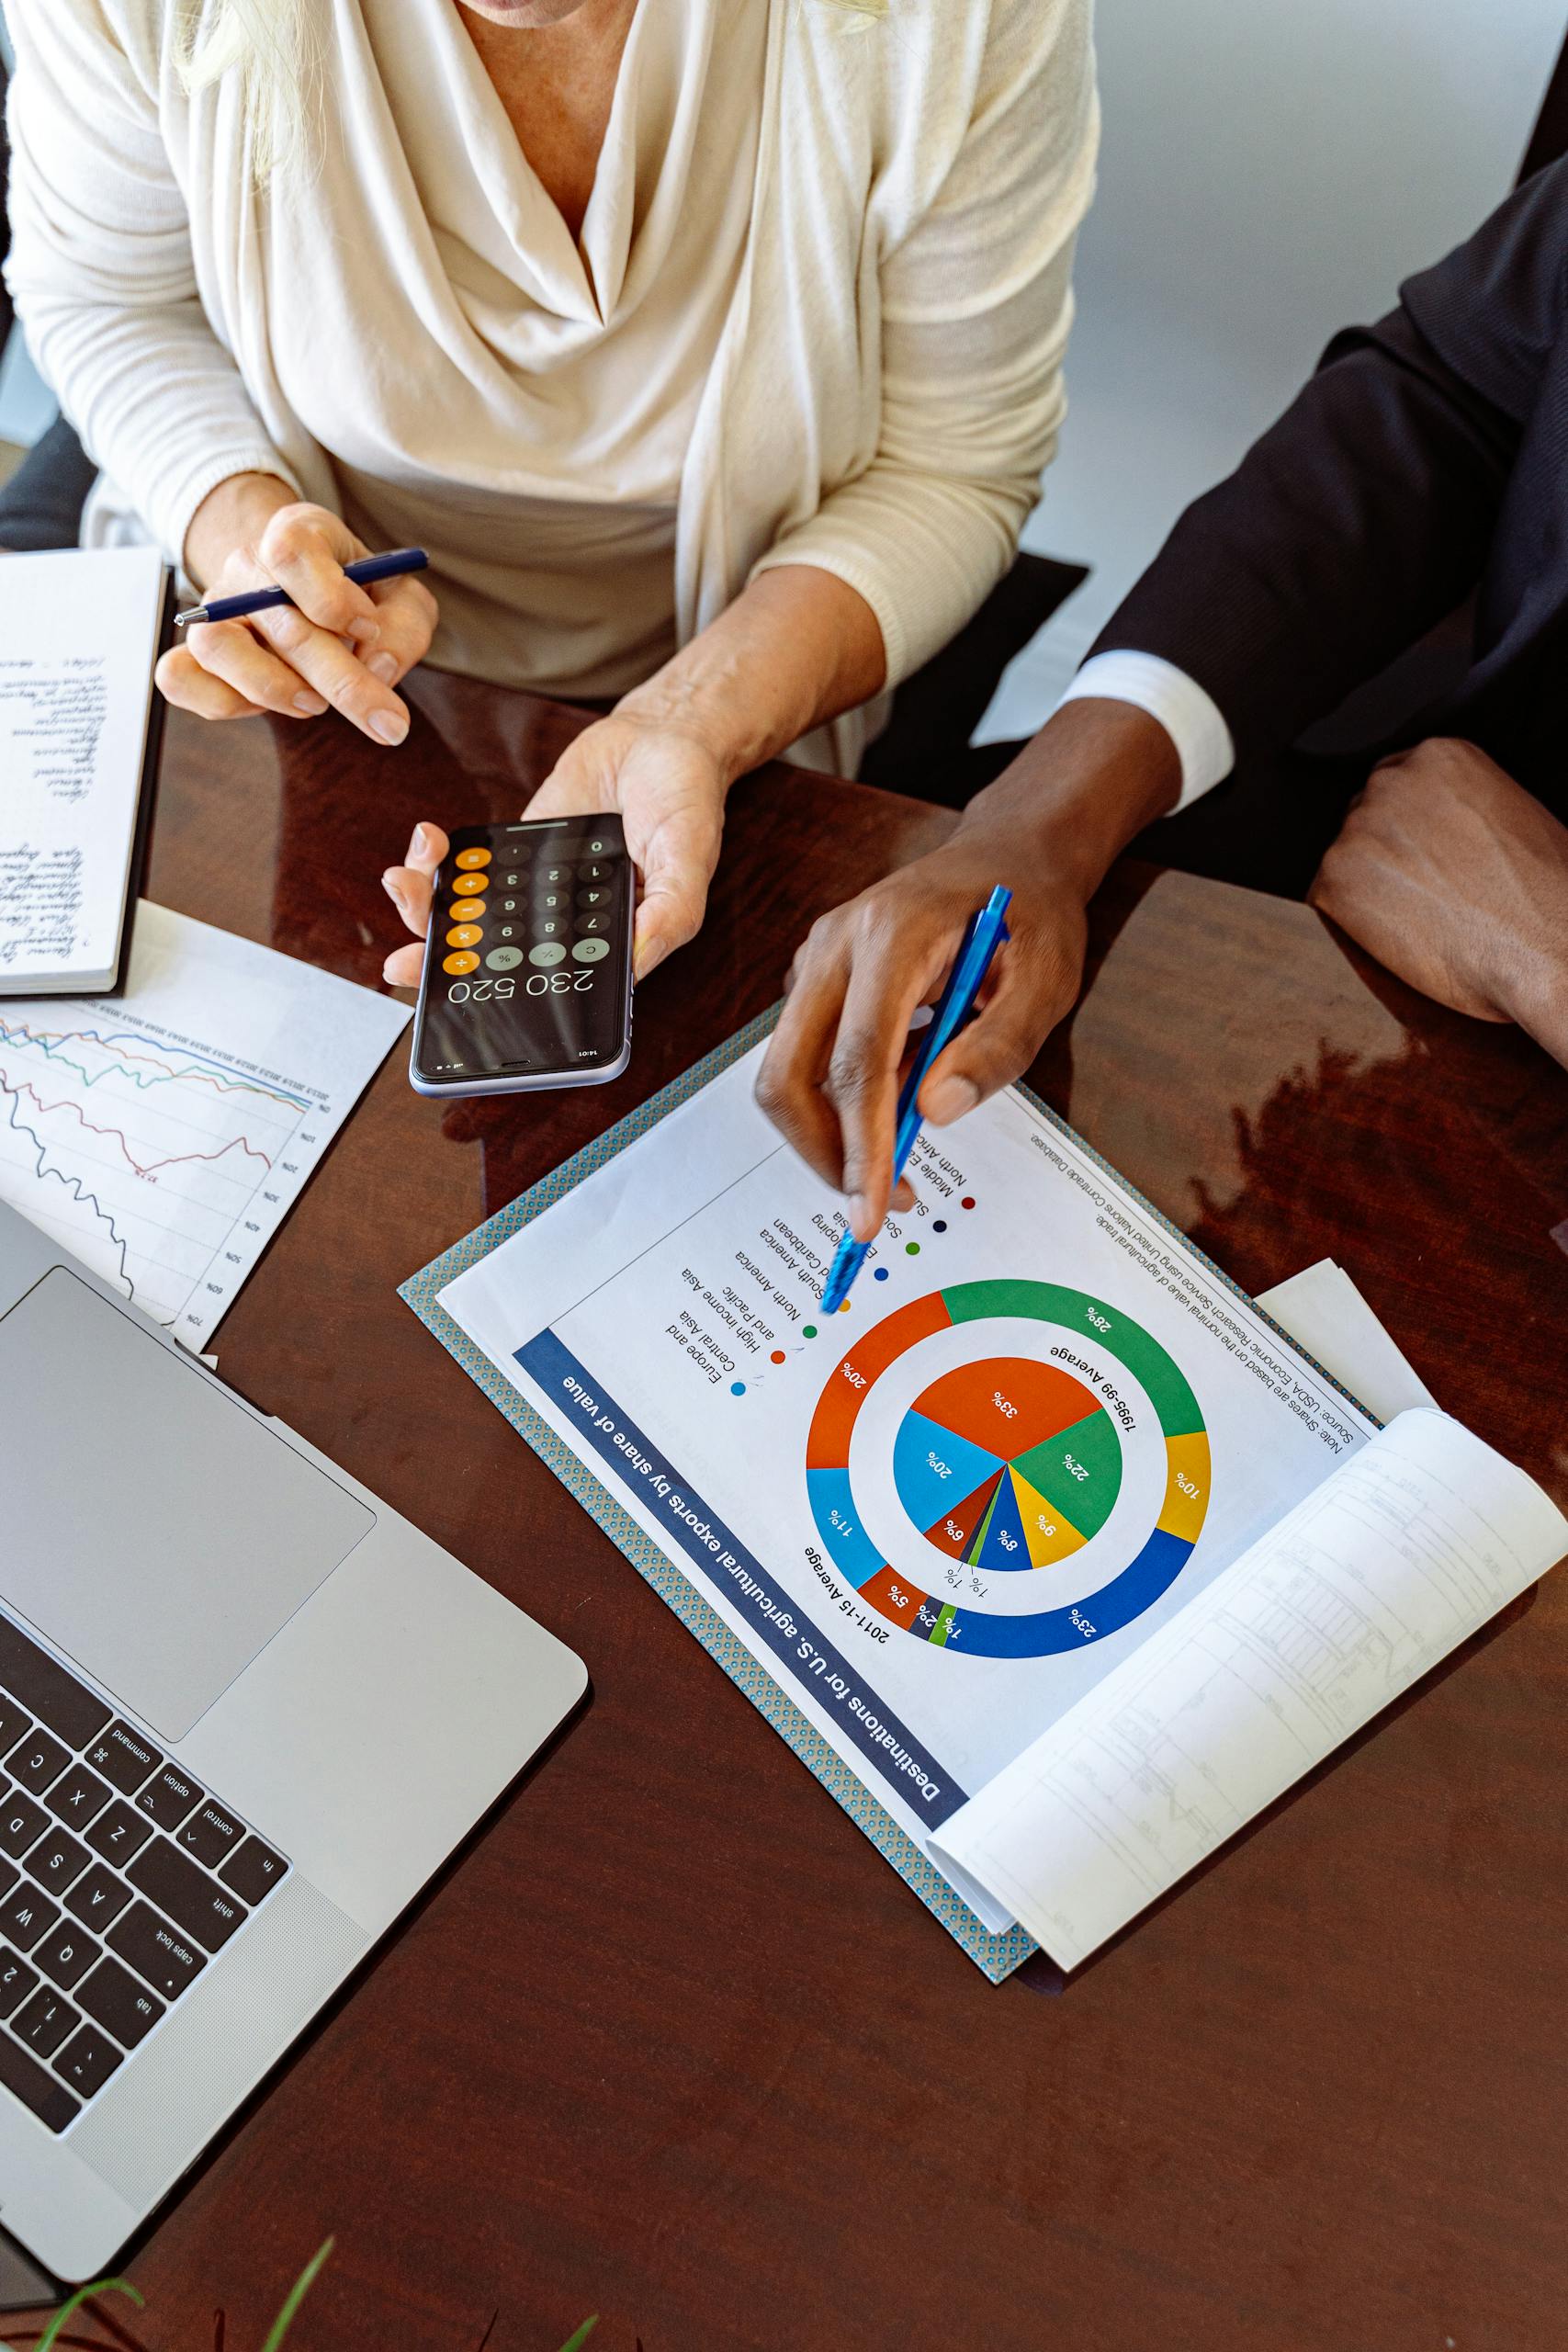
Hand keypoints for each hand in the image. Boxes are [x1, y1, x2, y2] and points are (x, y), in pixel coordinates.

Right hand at [156, 484, 436, 744]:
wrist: (310, 595)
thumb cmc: (362, 597)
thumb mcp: (403, 599)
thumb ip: (404, 627)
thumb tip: (376, 665)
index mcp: (297, 532)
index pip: (290, 551)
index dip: (333, 600)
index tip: (368, 629)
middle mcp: (247, 567)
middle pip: (277, 620)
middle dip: (341, 681)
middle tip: (388, 722)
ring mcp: (213, 609)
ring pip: (217, 648)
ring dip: (276, 689)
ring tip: (317, 703)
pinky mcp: (195, 654)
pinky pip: (178, 678)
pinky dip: (224, 703)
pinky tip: (271, 706)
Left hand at [380, 709, 729, 987]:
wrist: (660, 737)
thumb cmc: (686, 800)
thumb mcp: (690, 858)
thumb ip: (669, 913)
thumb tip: (634, 963)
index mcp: (609, 943)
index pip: (547, 988)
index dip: (497, 999)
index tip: (453, 999)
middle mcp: (567, 925)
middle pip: (495, 959)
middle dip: (440, 963)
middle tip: (403, 960)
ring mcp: (536, 889)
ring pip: (473, 917)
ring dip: (427, 907)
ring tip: (406, 883)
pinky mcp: (517, 851)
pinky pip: (471, 869)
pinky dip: (440, 863)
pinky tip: (428, 846)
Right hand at [754, 827, 1090, 1241]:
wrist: (1009, 854)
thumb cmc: (1031, 911)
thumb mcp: (1047, 979)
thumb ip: (998, 1045)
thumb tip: (937, 1110)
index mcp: (890, 936)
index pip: (856, 1061)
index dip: (859, 1146)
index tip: (870, 1209)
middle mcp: (834, 945)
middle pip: (789, 1075)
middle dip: (823, 1153)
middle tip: (879, 1202)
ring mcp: (815, 960)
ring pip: (788, 1073)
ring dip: (833, 1132)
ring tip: (902, 1154)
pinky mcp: (815, 980)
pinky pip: (807, 1057)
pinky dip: (840, 1101)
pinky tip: (898, 1098)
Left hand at [1308, 740, 1567, 1046]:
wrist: (1546, 944)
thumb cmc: (1544, 892)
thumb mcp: (1511, 815)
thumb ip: (1459, 806)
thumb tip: (1433, 828)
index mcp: (1441, 755)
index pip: (1398, 782)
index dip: (1407, 826)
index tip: (1420, 853)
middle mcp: (1392, 779)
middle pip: (1365, 815)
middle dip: (1383, 852)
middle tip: (1419, 891)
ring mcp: (1359, 827)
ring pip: (1345, 859)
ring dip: (1368, 888)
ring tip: (1417, 918)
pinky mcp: (1336, 878)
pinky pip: (1325, 900)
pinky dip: (1351, 922)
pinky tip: (1393, 936)